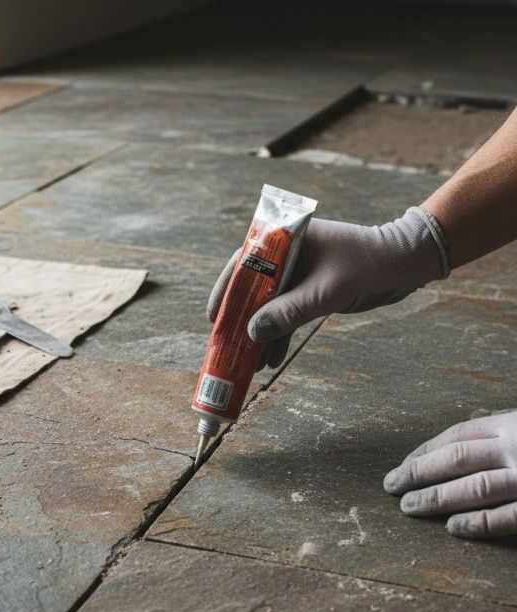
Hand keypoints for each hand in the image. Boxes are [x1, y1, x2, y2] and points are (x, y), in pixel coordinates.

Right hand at [208, 207, 448, 366]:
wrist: (407, 265)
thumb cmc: (369, 266)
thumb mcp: (325, 292)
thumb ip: (288, 312)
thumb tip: (252, 333)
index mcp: (288, 238)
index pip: (245, 262)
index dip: (226, 290)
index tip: (214, 317)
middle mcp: (289, 254)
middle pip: (253, 288)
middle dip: (240, 318)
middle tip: (226, 344)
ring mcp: (300, 273)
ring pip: (269, 305)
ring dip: (260, 332)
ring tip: (249, 361)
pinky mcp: (311, 290)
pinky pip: (287, 313)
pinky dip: (279, 334)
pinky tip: (271, 359)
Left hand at [384, 411, 516, 537]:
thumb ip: (504, 428)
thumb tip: (469, 436)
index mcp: (513, 426)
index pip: (458, 435)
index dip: (425, 451)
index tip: (402, 465)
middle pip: (457, 458)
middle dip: (418, 473)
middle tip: (391, 486)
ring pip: (475, 487)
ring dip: (436, 498)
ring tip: (407, 507)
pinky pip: (506, 517)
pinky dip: (478, 522)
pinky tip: (452, 527)